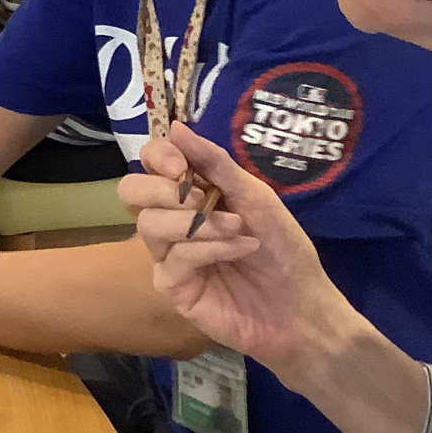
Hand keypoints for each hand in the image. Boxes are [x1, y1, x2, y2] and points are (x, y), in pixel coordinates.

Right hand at [120, 123, 348, 375]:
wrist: (301, 306)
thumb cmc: (282, 249)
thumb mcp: (254, 196)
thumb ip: (215, 163)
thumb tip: (175, 126)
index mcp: (189, 192)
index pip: (150, 162)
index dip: (158, 156)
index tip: (180, 166)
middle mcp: (171, 220)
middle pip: (130, 191)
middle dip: (162, 189)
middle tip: (199, 199)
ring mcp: (168, 255)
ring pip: (149, 224)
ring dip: (197, 222)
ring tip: (237, 229)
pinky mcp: (172, 287)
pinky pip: (175, 258)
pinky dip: (211, 247)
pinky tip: (242, 248)